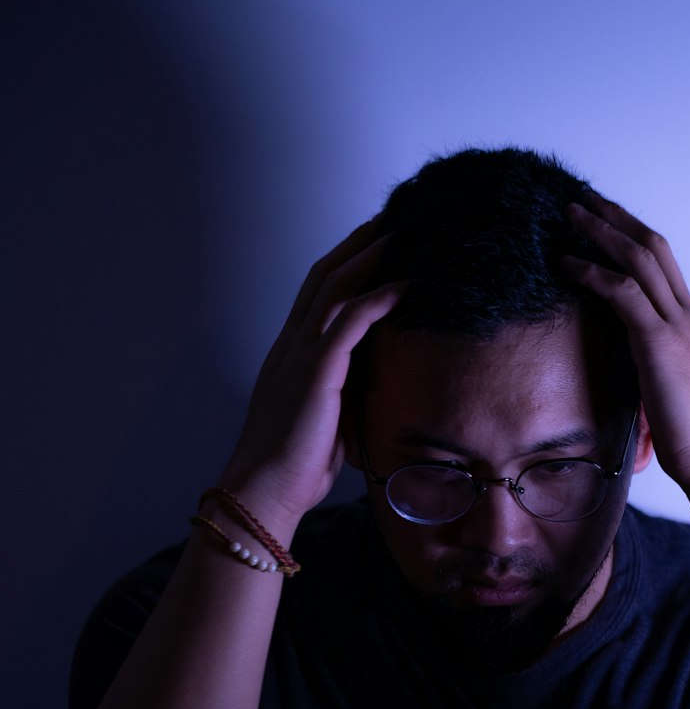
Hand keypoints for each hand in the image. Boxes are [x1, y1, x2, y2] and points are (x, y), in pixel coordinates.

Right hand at [219, 216, 404, 525]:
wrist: (263, 490)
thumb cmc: (293, 467)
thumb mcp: (325, 420)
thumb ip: (344, 394)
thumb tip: (374, 389)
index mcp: (292, 355)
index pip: (318, 294)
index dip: (346, 263)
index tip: (375, 244)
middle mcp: (292, 345)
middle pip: (327, 275)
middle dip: (360, 244)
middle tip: (395, 218)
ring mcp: (301, 355)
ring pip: (336, 287)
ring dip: (371, 257)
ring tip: (404, 233)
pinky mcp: (317, 373)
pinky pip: (351, 322)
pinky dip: (379, 298)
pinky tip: (406, 285)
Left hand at [564, 194, 689, 497]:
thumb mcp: (674, 401)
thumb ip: (655, 380)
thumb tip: (634, 386)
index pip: (665, 270)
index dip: (634, 242)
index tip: (608, 226)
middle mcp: (689, 319)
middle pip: (653, 249)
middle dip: (617, 220)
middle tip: (584, 200)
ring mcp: (678, 328)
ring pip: (638, 259)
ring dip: (601, 232)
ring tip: (569, 214)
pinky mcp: (660, 345)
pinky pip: (622, 292)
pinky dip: (592, 272)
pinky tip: (565, 264)